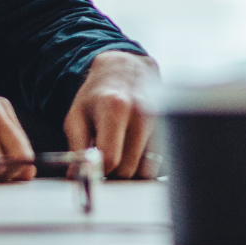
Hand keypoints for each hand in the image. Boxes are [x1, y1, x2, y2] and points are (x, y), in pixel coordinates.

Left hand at [64, 49, 157, 178]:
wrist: (126, 68)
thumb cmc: (97, 94)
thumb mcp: (76, 115)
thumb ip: (75, 146)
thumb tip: (75, 176)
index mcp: (116, 108)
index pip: (110, 158)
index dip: (98, 170)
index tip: (93, 168)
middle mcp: (142, 114)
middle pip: (128, 169)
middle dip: (113, 172)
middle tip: (104, 159)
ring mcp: (160, 121)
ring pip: (145, 171)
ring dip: (130, 169)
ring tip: (119, 151)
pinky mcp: (170, 130)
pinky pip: (158, 164)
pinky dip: (145, 165)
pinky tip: (134, 149)